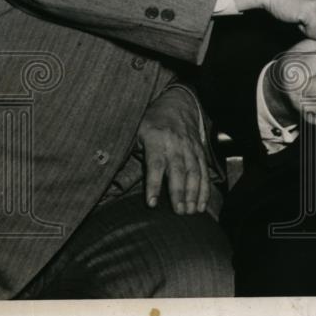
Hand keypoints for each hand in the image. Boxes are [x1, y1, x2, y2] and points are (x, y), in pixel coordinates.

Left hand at [136, 87, 208, 214]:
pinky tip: (201, 204)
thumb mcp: (136, 130)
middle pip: (178, 171)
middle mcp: (175, 144)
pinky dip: (205, 188)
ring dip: (194, 193)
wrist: (176, 103)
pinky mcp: (199, 151)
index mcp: (156, 139)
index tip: (152, 203)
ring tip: (191, 211)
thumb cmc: (151, 121)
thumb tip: (111, 173)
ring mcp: (190, 147)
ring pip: (194, 172)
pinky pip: (204, 171)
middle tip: (179, 212)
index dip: (154, 185)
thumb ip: (130, 151)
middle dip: (179, 193)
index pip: (155, 164)